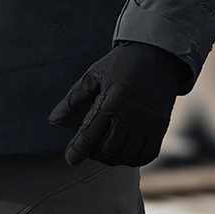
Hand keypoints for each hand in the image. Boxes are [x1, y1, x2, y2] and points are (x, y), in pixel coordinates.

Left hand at [49, 42, 189, 168]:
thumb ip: (74, 99)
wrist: (159, 53)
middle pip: (108, 149)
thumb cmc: (123, 63)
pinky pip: (147, 154)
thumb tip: (53, 119)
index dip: (78, 150)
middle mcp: (129, 115)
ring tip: (107, 153)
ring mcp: (146, 122)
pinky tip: (126, 155)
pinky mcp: (161, 125)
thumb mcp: (95, 74)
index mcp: (110, 101)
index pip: (89, 134)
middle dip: (96, 155)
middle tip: (91, 152)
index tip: (71, 159)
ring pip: (126, 154)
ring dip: (113, 159)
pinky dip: (134, 160)